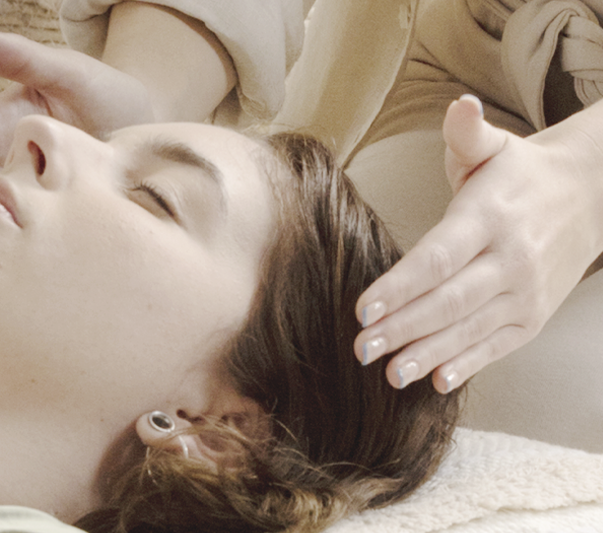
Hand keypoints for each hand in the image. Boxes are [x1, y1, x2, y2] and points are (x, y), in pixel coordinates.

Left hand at [354, 95, 602, 392]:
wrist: (589, 196)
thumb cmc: (519, 174)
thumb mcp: (493, 146)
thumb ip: (467, 132)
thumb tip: (460, 103)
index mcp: (488, 218)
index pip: (437, 259)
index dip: (399, 287)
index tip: (362, 309)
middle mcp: (509, 259)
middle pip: (448, 302)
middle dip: (402, 328)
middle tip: (361, 349)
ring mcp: (525, 293)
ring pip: (470, 330)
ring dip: (428, 354)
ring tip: (391, 374)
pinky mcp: (534, 317)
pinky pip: (498, 346)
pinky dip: (468, 364)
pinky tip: (437, 380)